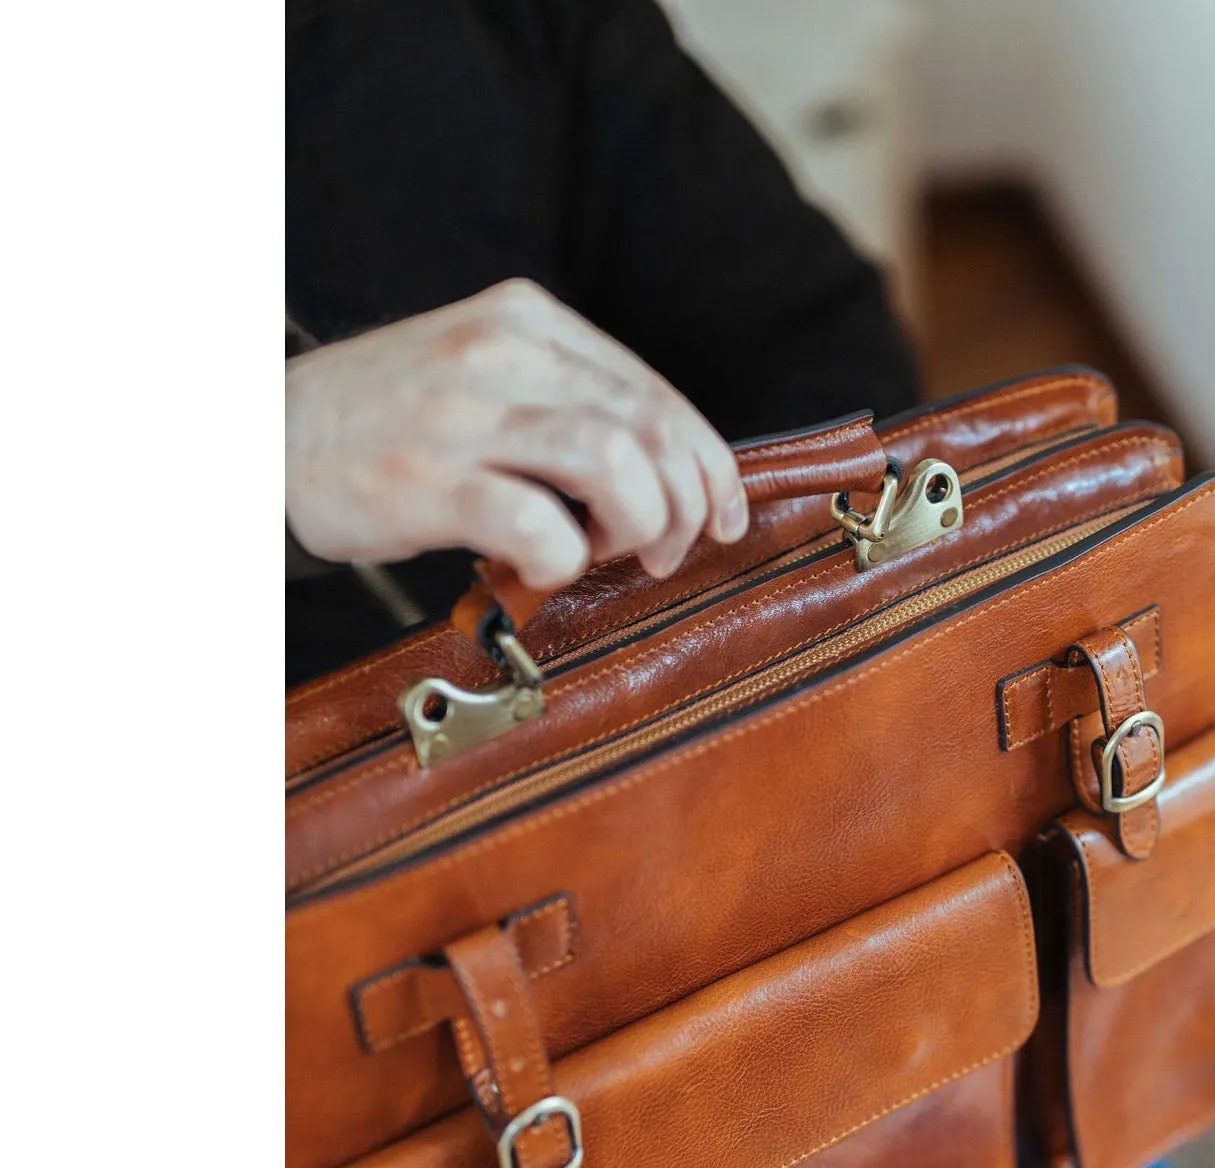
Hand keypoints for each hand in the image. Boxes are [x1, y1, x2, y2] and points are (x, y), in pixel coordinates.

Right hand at [285, 279, 747, 588]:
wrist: (257, 436)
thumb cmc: (388, 424)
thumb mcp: (483, 376)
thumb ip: (568, 403)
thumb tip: (671, 476)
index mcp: (528, 322)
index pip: (656, 392)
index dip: (709, 465)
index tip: (724, 517)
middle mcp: (501, 353)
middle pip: (650, 427)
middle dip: (686, 504)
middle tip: (669, 551)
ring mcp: (461, 414)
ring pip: (613, 462)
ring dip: (638, 525)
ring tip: (608, 554)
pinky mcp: (424, 479)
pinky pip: (536, 524)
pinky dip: (563, 558)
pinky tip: (540, 565)